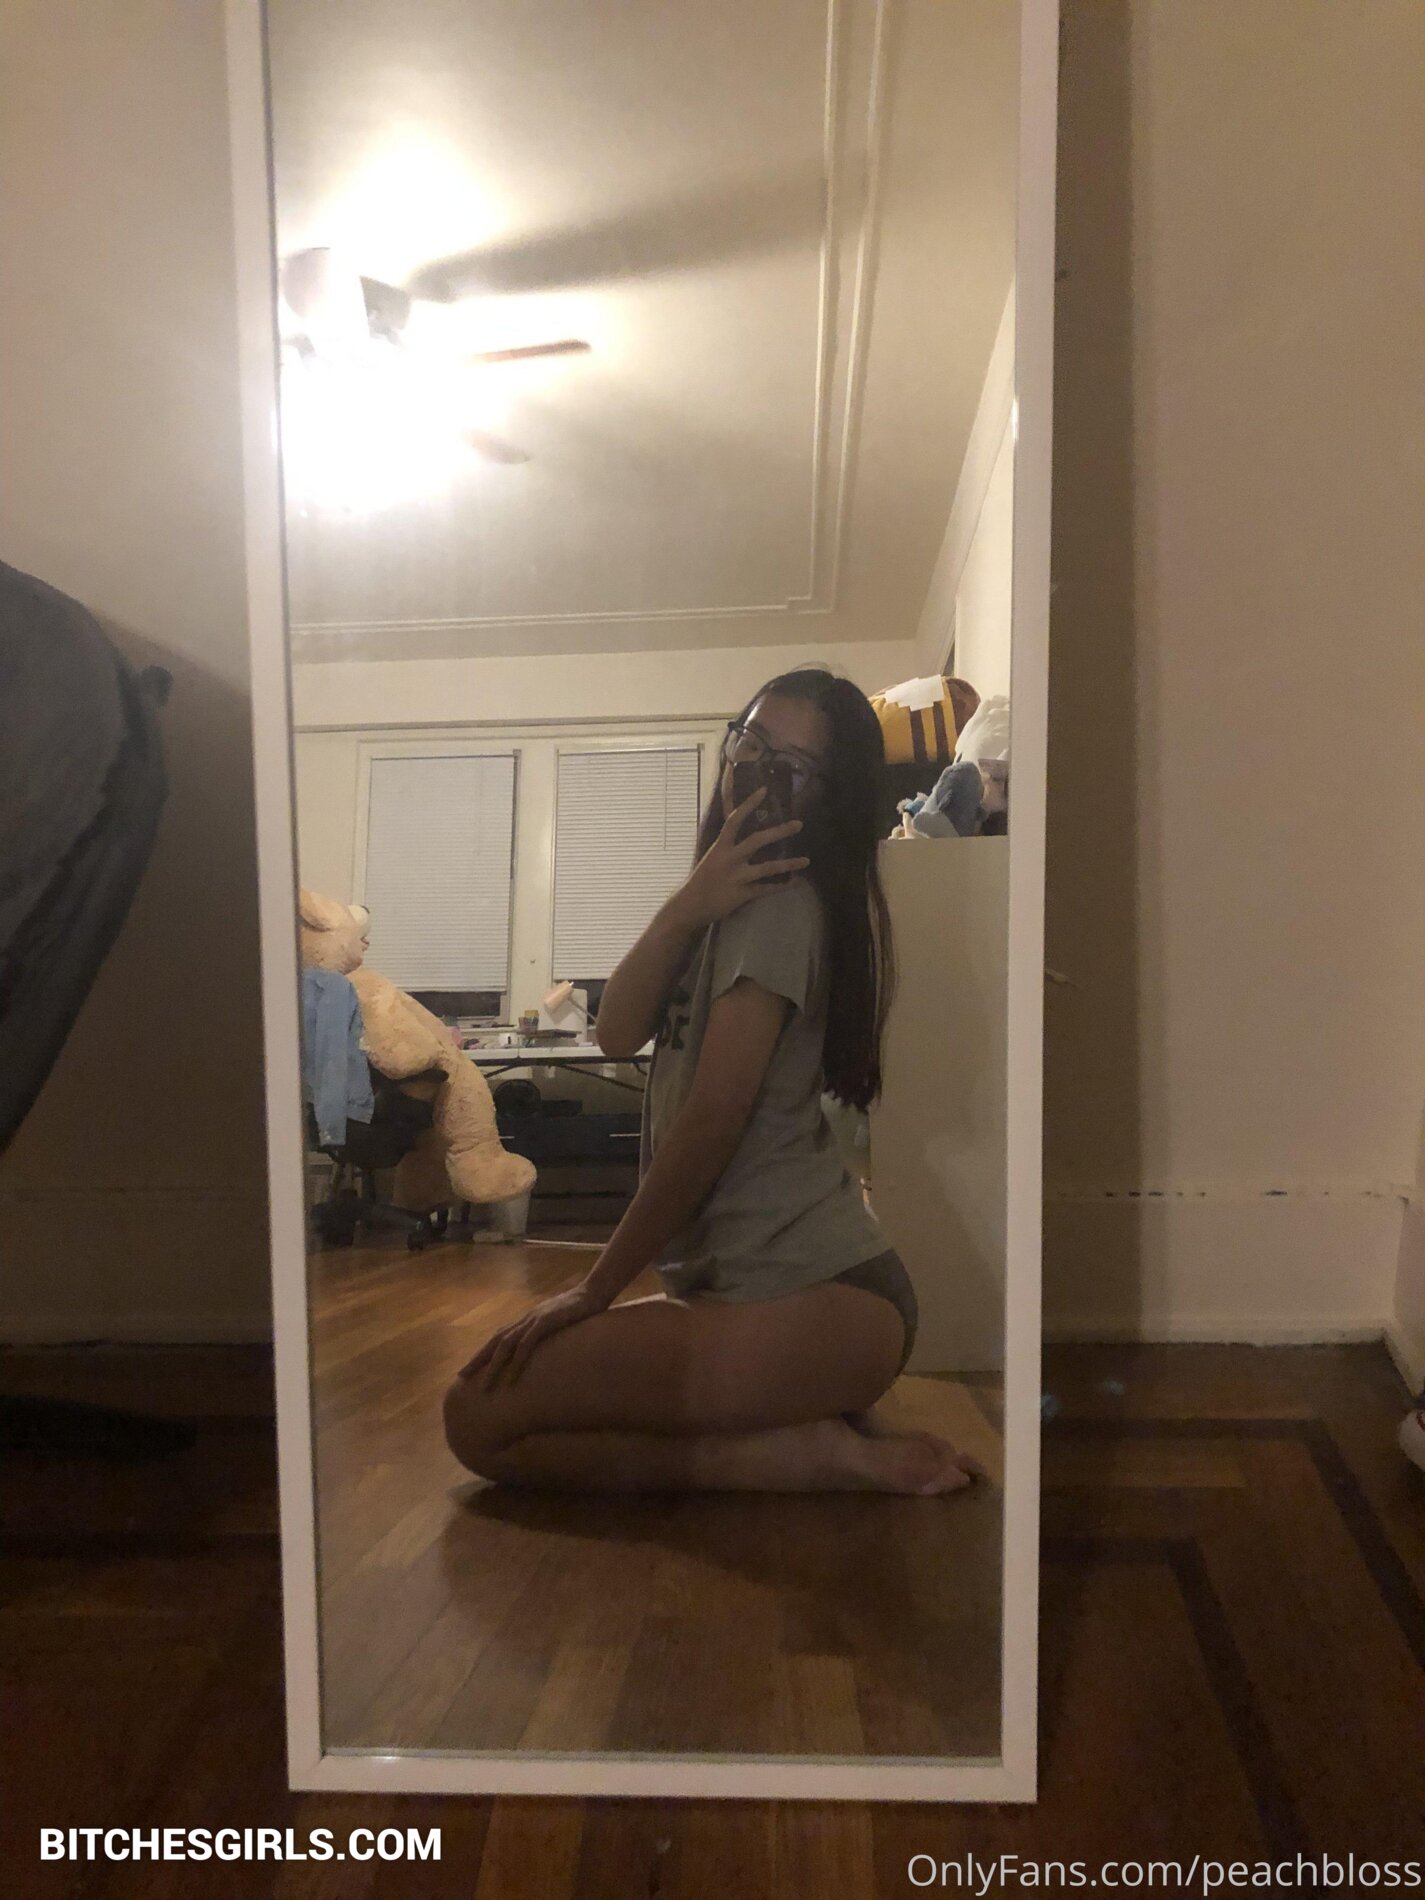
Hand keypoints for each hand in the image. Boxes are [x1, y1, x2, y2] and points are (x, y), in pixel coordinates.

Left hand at [456, 1284, 605, 1390]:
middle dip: (478, 1360)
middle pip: (495, 1341)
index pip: (499, 1337)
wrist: (594, 1293)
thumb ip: (548, 1335)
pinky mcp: (546, 1322)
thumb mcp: (559, 1325)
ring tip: (485, 1386)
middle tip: (462, 1377)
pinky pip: (527, 1345)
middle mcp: (525, 1320)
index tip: (470, 1368)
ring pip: (506, 1345)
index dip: (483, 1352)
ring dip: (493, 1366)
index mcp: (526, 1321)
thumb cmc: (579, 1311)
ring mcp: (534, 1320)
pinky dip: (517, 1362)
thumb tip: (543, 1353)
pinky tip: (511, 1378)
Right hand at [671, 790, 808, 929]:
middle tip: (799, 824)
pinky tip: (795, 883)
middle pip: (757, 841)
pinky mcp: (742, 894)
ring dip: (788, 864)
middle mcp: (729, 859)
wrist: (690, 905)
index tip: (764, 790)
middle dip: (779, 832)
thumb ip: (728, 846)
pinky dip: (781, 886)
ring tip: (807, 861)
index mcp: (720, 847)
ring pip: (767, 868)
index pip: (735, 820)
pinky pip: (766, 889)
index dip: (748, 804)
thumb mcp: (712, 857)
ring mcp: (737, 877)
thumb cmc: (702, 878)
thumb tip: (741, 831)